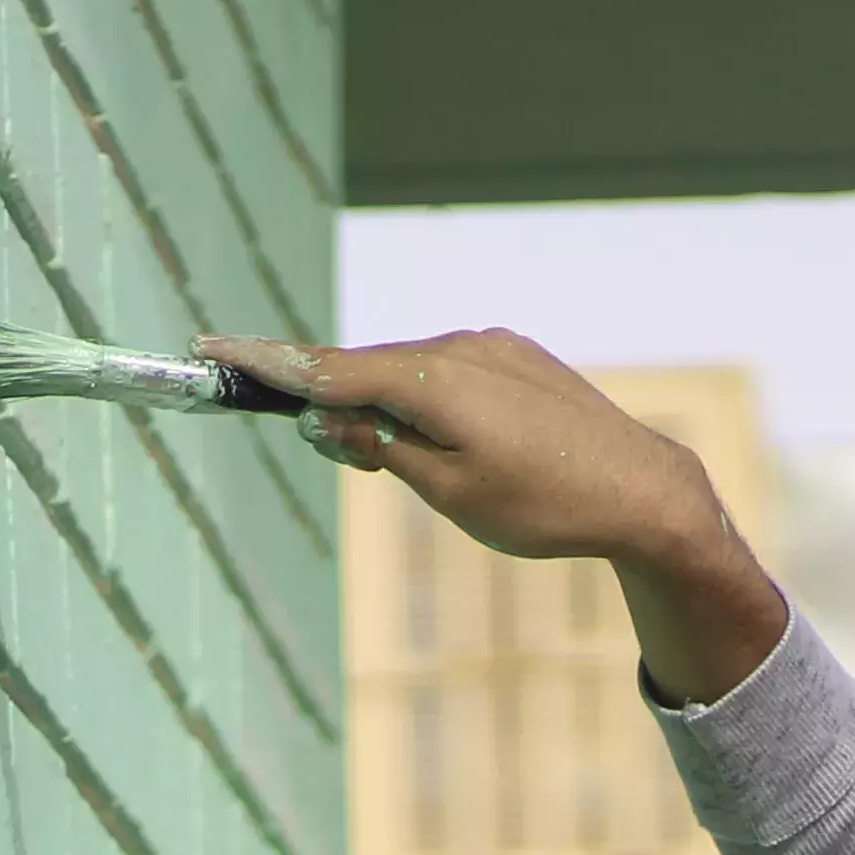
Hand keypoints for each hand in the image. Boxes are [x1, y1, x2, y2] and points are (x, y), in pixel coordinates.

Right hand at [196, 329, 792, 701]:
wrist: (641, 491)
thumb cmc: (543, 506)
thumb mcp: (449, 492)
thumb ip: (382, 448)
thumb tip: (330, 418)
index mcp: (434, 380)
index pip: (329, 368)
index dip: (267, 363)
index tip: (212, 348)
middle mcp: (460, 347)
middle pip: (367, 366)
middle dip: (333, 400)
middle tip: (333, 448)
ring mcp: (492, 347)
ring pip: (409, 369)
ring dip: (385, 403)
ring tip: (403, 460)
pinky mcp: (515, 357)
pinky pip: (447, 369)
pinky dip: (423, 396)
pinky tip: (441, 438)